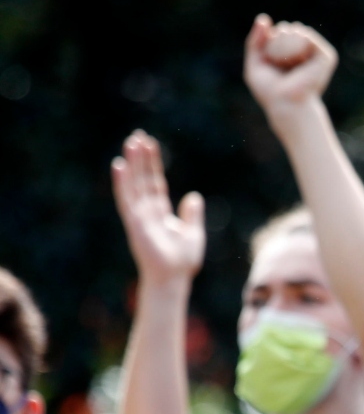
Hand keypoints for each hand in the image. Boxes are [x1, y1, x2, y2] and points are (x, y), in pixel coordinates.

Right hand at [111, 130, 204, 286]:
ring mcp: (139, 216)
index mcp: (161, 213)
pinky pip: (127, 198)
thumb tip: (193, 195)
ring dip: (132, 164)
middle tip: (137, 136)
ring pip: (134, 184)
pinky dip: (123, 182)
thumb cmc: (182, 261)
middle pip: (143, 179)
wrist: (173, 278)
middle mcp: (147, 211)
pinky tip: (119, 165)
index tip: (150, 145)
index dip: (153, 164)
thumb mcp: (193, 233)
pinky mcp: (134, 223)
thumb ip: (192, 215)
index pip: (155, 183)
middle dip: (141, 159)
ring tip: (131, 142)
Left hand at [244, 14, 337, 117]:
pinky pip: (308, 37)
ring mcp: (316, 54)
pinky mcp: (326, 56)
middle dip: (278, 39)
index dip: (270, 40)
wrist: (286, 103)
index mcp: (290, 56)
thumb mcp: (255, 64)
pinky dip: (298, 45)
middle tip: (278, 61)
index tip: (268, 59)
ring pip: (298, 30)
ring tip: (286, 61)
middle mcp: (305, 53)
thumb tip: (264, 18)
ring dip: (286, 42)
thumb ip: (255, 41)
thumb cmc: (269, 91)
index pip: (278, 33)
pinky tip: (296, 59)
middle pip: (288, 29)